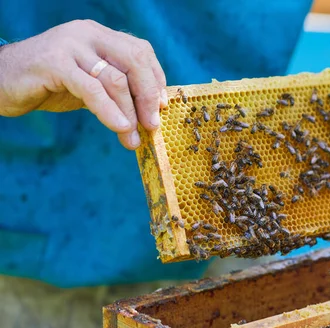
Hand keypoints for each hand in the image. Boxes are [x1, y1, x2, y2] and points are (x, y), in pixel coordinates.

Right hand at [0, 19, 167, 149]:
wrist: (1, 81)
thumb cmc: (49, 84)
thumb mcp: (90, 85)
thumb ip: (116, 91)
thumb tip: (148, 115)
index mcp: (100, 36)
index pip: (141, 52)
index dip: (156, 80)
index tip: (161, 108)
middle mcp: (88, 34)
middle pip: (135, 60)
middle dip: (148, 96)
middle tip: (153, 126)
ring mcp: (71, 45)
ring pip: (116, 78)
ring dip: (129, 112)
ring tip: (133, 137)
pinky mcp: (54, 62)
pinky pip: (91, 89)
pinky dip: (109, 111)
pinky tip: (119, 128)